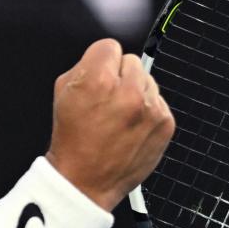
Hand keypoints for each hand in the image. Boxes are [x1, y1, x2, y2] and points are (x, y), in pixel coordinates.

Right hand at [46, 39, 175, 209]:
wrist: (85, 181)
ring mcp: (150, 109)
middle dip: (119, 76)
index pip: (109, 46)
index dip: (100, 61)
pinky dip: (147, 111)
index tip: (97, 77)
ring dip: (135, 92)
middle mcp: (128, 92)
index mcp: (98, 80)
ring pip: (147, 80)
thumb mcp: (63, 91)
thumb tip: (105, 57)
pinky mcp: (165, 123)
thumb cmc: (73, 139)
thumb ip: (85, 65)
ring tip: (118, 116)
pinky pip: (158, 101)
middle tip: (107, 100)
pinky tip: (130, 127)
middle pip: (131, 61)